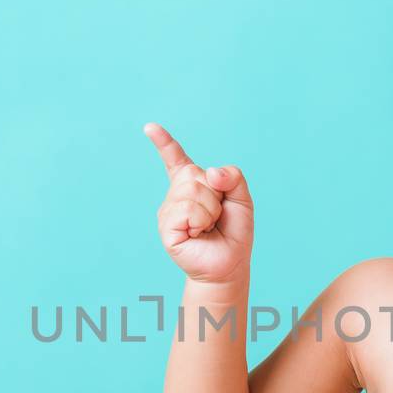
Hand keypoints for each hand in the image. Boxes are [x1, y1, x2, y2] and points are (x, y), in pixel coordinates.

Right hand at [145, 121, 253, 284]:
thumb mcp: (242, 198)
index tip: (150, 128)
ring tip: (208, 226)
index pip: (176, 159)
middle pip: (194, 174)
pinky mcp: (167, 228)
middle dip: (215, 193)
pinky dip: (200, 220)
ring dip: (210, 209)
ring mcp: (169, 212)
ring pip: (191, 191)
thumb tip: (211, 172)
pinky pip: (186, 210)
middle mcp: (176, 196)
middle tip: (216, 216)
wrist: (230, 264)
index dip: (164, 143)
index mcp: (192, 185)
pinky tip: (198, 233)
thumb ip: (233, 176)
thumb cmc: (234, 232)